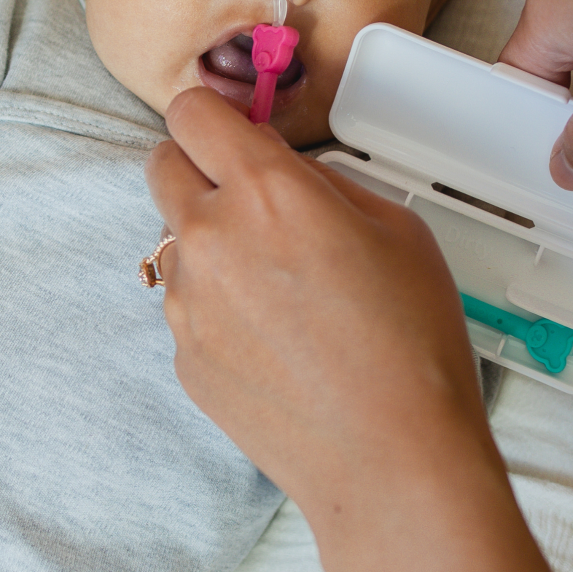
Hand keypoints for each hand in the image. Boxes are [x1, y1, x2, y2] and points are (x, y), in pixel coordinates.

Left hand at [145, 87, 565, 571]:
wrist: (391, 459)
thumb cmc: (411, 341)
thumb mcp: (395, 226)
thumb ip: (322, 180)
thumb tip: (282, 170)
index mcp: (267, 190)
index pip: (192, 112)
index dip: (211, 113)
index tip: (230, 129)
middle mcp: (211, 236)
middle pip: (161, 164)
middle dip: (196, 165)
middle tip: (248, 196)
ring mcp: (187, 300)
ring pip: (174, 237)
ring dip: (209, 239)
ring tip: (275, 285)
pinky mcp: (182, 354)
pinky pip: (186, 300)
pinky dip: (216, 301)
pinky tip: (273, 336)